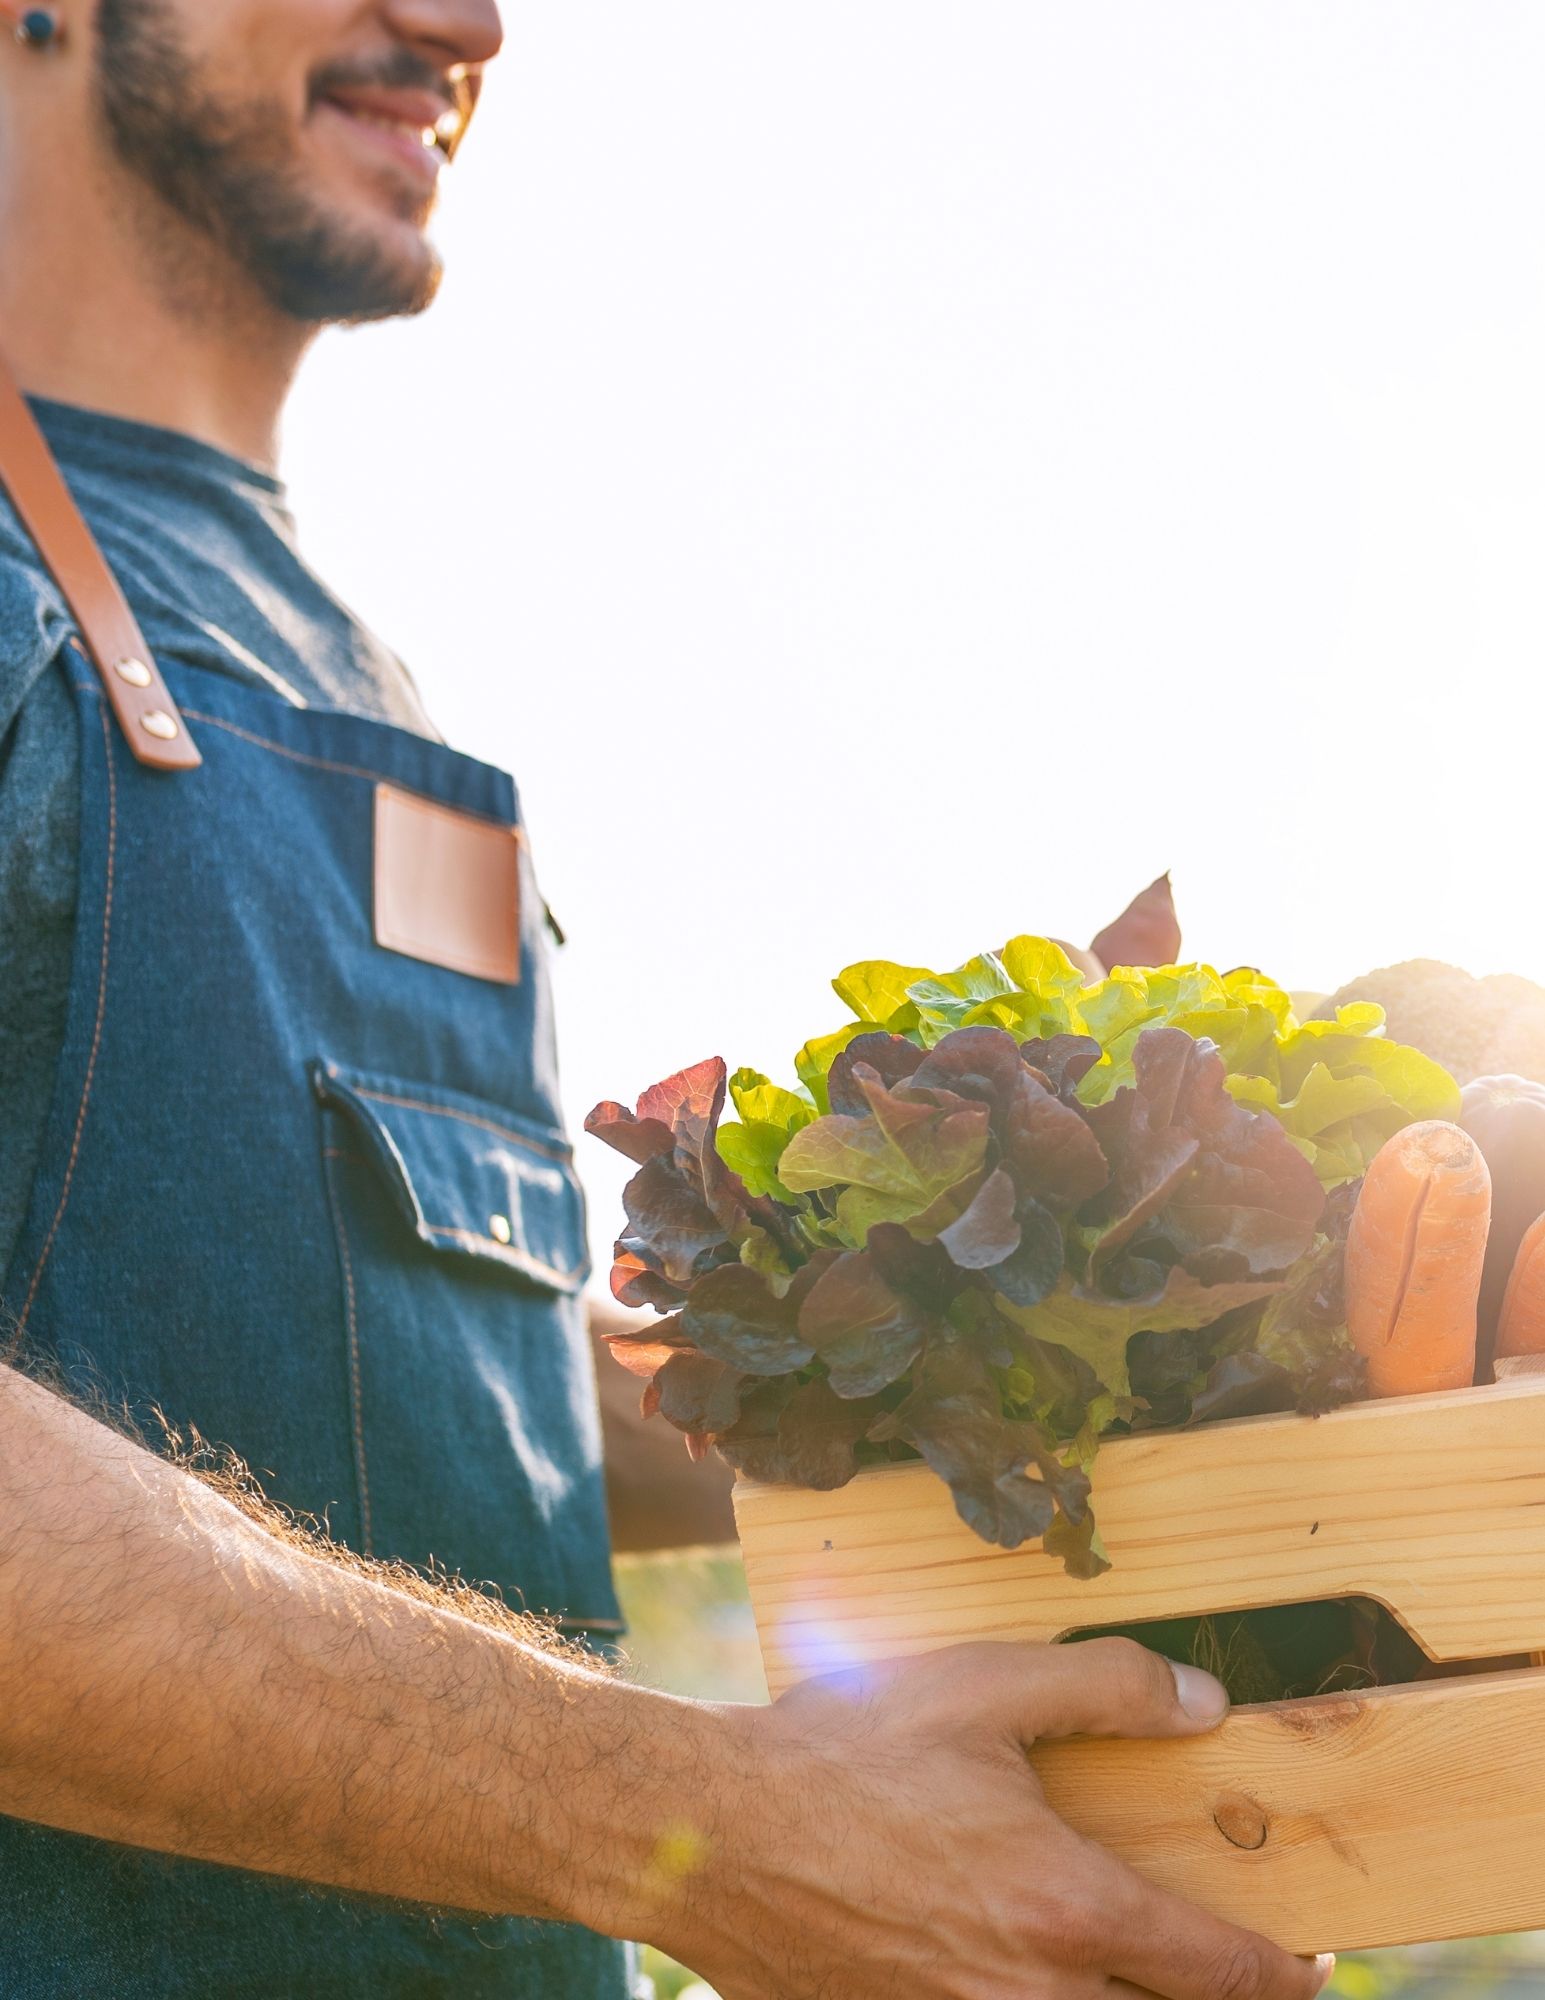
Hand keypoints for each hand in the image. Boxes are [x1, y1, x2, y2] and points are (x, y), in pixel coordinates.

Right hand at [665, 1638, 1333, 1999]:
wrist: (711, 1830)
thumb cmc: (843, 1750)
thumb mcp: (979, 1687)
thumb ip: (1103, 1685)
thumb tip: (1203, 1704)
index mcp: (1065, 1908)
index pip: (1222, 1974)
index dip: (1284, 1976)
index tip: (1308, 1962)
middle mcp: (1030, 1998)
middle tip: (1230, 1978)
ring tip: (1136, 1980)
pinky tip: (1031, 1980)